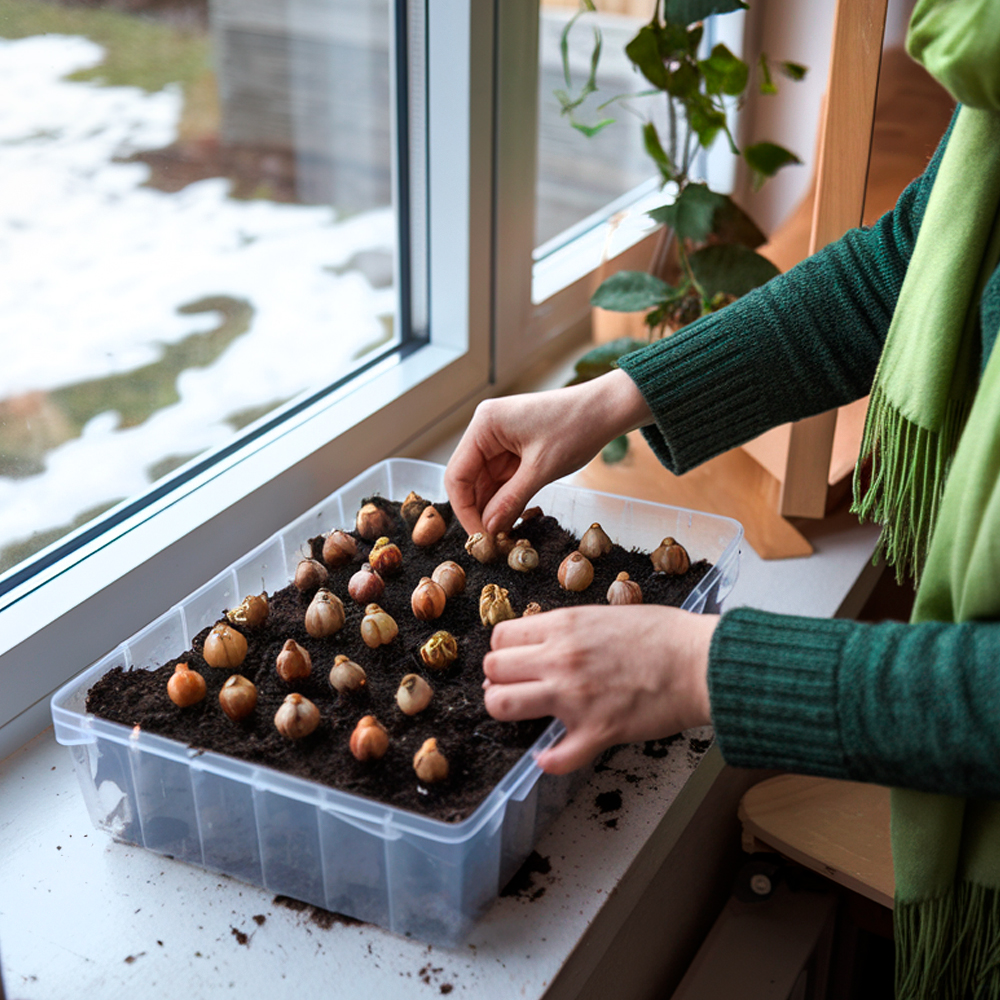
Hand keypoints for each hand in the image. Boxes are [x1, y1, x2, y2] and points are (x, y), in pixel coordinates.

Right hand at [444, 369, 651, 536]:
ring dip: (492, 509)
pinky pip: (501, 480)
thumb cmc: (577, 427)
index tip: (479, 539)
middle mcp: (485, 430)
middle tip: (491, 544)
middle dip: (478, 512)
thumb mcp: (542, 469)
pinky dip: (505, 500)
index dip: (464, 511)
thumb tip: (488, 530)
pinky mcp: (514, 449)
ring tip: (502, 537)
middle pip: (468, 480)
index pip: (457, 475)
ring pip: (484, 484)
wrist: (607, 409)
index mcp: (484, 425)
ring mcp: (499, 440)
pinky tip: (511, 521)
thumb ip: (511, 500)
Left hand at [482, 605, 716, 773]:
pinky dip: (550, 761)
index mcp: (564, 627)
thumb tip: (544, 642)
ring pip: (502, 706)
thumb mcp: (605, 614)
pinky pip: (554, 758)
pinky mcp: (595, 731)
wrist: (700, 662)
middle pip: (492, 670)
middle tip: (517, 685)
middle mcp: (561, 660)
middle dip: (499, 679)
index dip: (504, 651)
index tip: (514, 659)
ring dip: (508, 711)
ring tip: (527, 713)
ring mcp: (574, 697)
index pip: (500, 638)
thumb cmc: (664, 635)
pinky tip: (553, 755)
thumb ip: (569, 629)